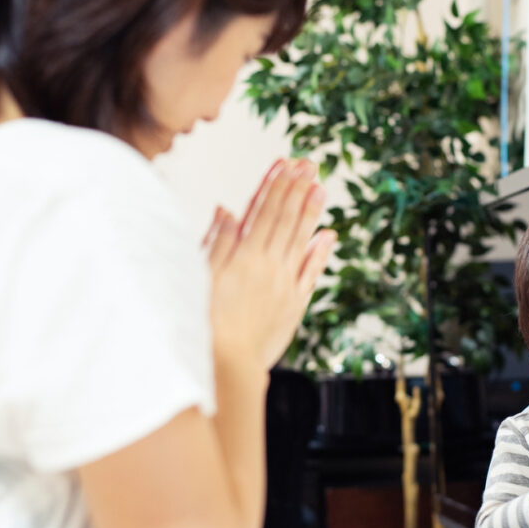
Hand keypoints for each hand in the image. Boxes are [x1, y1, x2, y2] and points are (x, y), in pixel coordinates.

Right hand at [203, 159, 335, 368]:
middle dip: (297, 189)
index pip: (263, 211)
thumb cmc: (204, 322)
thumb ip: (217, 242)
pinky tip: (328, 235)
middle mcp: (269, 266)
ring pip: (301, 240)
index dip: (276, 185)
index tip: (286, 164)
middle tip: (309, 165)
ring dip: (311, 212)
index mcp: (244, 256)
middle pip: (286, 220)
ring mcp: (285, 285)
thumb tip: (228, 209)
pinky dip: (319, 253)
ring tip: (321, 187)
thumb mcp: (200, 277)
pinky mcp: (294, 305)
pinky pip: (311, 273)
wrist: (226, 364)